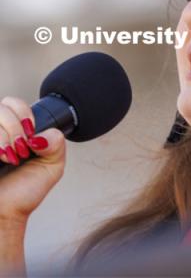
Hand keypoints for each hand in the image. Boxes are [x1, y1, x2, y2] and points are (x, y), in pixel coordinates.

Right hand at [0, 96, 65, 224]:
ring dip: (5, 136)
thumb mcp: (52, 165)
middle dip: (15, 125)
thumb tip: (41, 135)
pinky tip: (2, 157)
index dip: (24, 114)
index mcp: (14, 130)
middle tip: (22, 148)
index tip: (31, 134)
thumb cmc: (24, 192)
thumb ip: (57, 143)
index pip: (12, 103)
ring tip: (11, 156)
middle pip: (2, 106)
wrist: (5, 215)